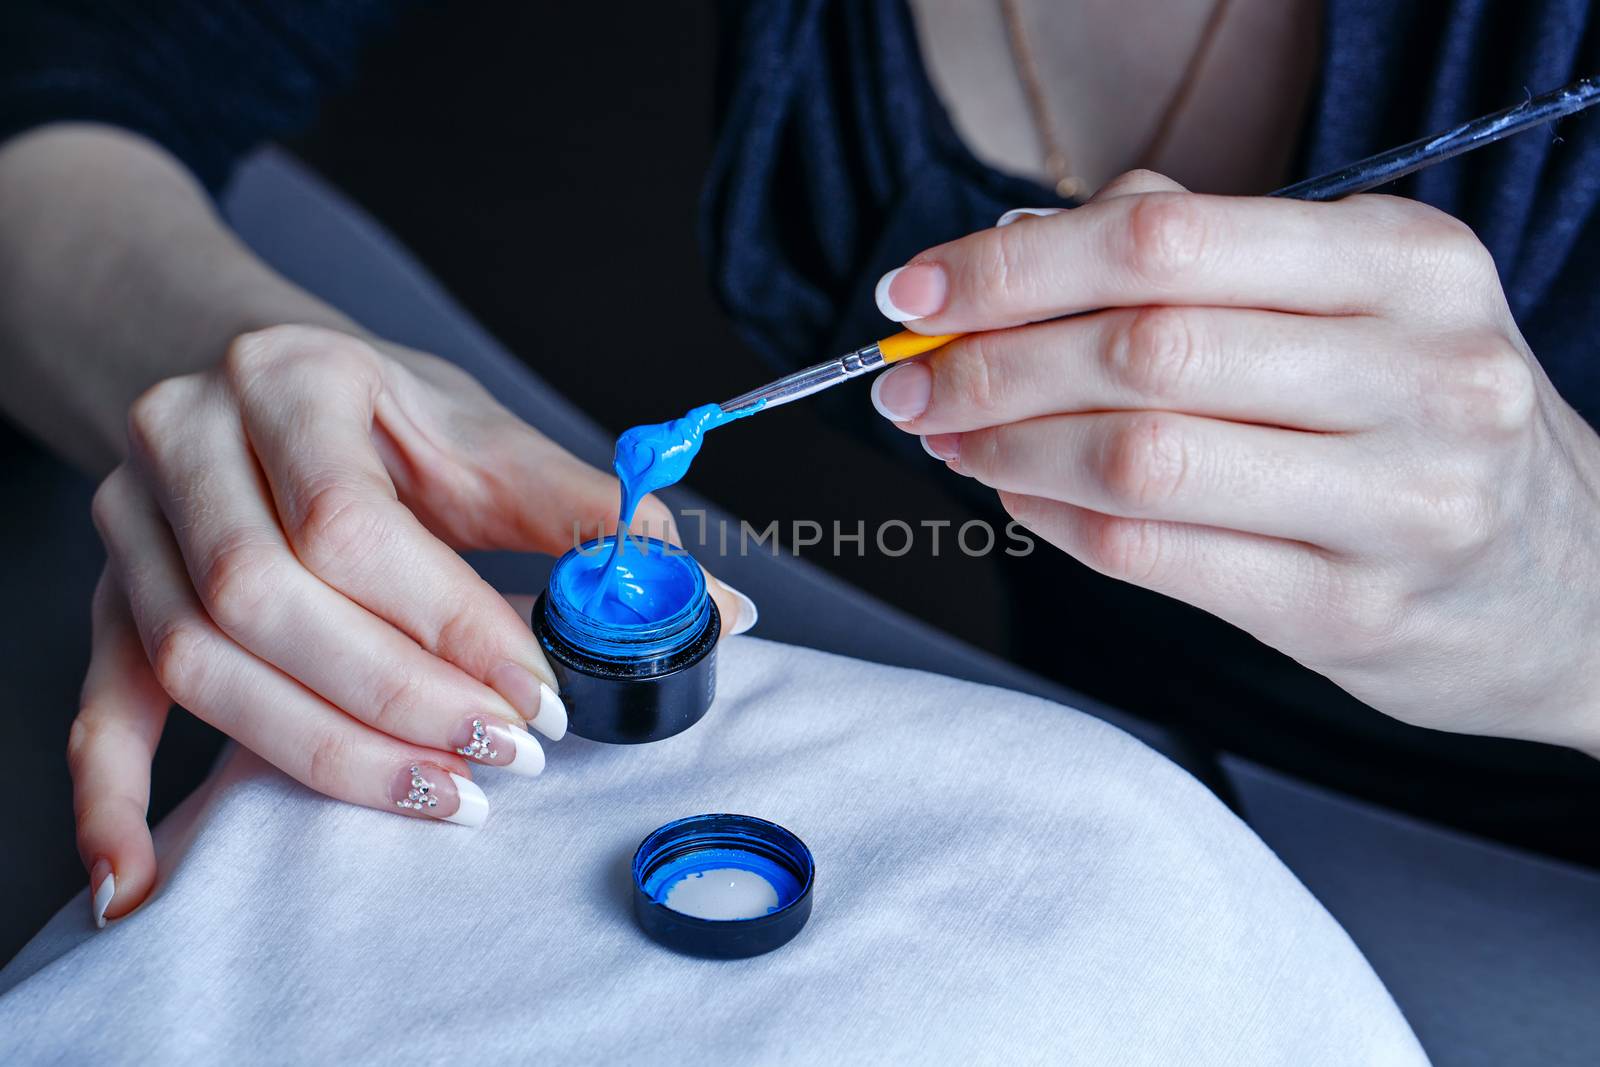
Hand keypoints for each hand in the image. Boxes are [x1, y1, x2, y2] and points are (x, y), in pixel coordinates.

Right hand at [71, 324, 754, 925]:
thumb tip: (716, 604)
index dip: (448, 624)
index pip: (350, 522)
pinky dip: (111, 799)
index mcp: (294, 378)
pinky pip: (95, 707)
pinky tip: (139, 880)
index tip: (538, 695)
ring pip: (196, 661)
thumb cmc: (384, 412)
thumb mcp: (485, 435)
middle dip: (395, 697)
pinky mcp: (109, 597)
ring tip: (434, 797)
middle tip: (501, 757)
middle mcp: (187, 441)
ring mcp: (132, 526)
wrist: (251, 377)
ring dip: (317, 750)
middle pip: (262, 598)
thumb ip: (591, 515)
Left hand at [869, 170, 1599, 754]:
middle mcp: (1421, 376)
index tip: (916, 292)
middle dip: (988, 363)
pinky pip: (1154, 558)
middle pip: (1141, 349)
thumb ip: (1188, 261)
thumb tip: (1003, 253)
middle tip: (910, 378)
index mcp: (1409, 266)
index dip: (1012, 265)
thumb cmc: (1414, 419)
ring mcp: (1397, 505)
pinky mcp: (1351, 613)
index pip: (1166, 242)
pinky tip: (1020, 496)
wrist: (1567, 581)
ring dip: (1006, 447)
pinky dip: (1056, 521)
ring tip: (952, 436)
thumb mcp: (1348, 302)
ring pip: (1138, 459)